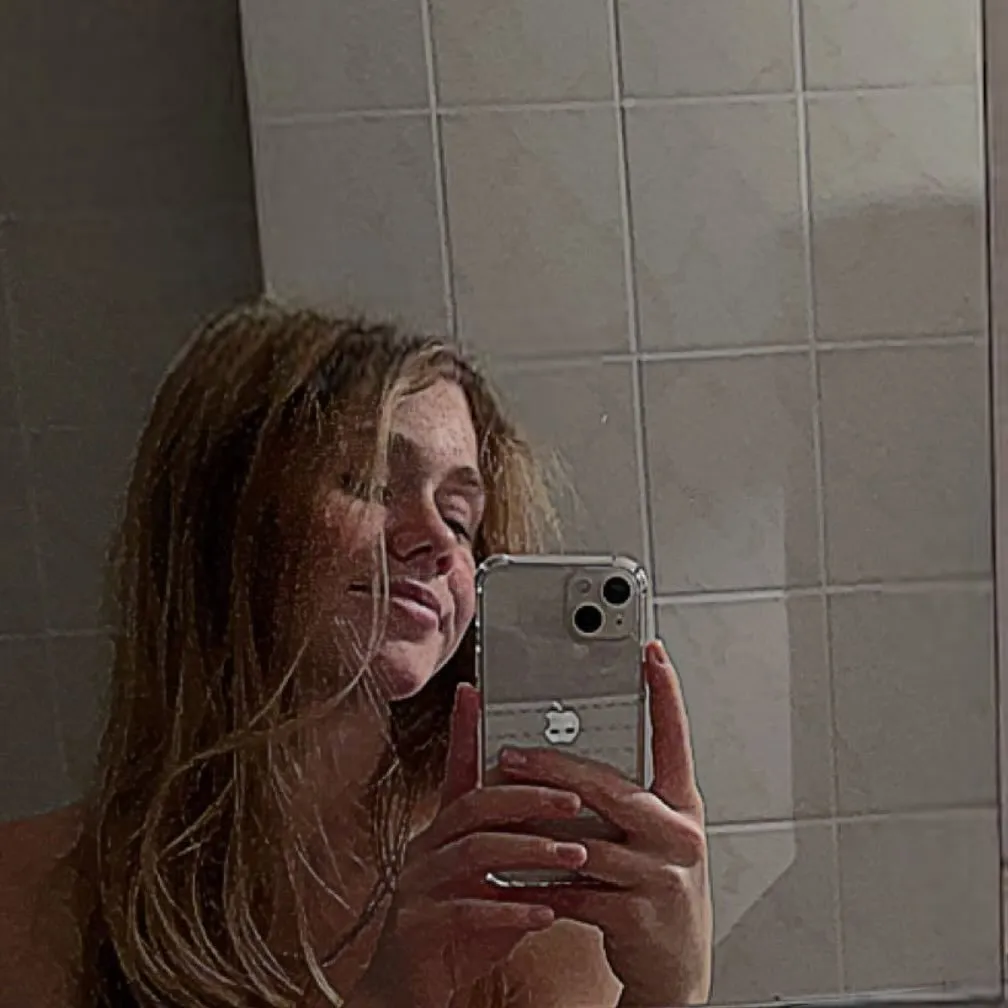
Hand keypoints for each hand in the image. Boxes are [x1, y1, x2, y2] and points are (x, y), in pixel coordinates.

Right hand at [355, 684, 588, 1007]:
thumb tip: (570, 822)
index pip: (456, 770)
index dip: (462, 729)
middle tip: (574, 798)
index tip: (473, 690)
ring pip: (473, 850)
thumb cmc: (457, 933)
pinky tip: (543, 914)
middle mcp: (427, 848)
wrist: (410, 992)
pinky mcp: (418, 926)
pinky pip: (465, 909)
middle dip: (528, 796)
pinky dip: (508, 909)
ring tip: (573, 854)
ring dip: (528, 849)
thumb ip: (518, 851)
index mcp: (444, 831)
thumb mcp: (490, 883)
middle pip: (475, 803)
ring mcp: (418, 885)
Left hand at [496, 641, 711, 1006]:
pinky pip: (572, 891)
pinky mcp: (636, 917)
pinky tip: (509, 876)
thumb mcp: (653, 839)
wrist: (677, 972)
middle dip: (552, 768)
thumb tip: (564, 763)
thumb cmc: (656, 892)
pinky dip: (536, 884)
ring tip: (498, 809)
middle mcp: (678, 836)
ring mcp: (661, 877)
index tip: (649, 652)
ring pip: (583, 840)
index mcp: (682, 808)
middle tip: (510, 752)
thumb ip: (621, 801)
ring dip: (533, 827)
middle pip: (608, 788)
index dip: (665, 694)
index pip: (675, 740)